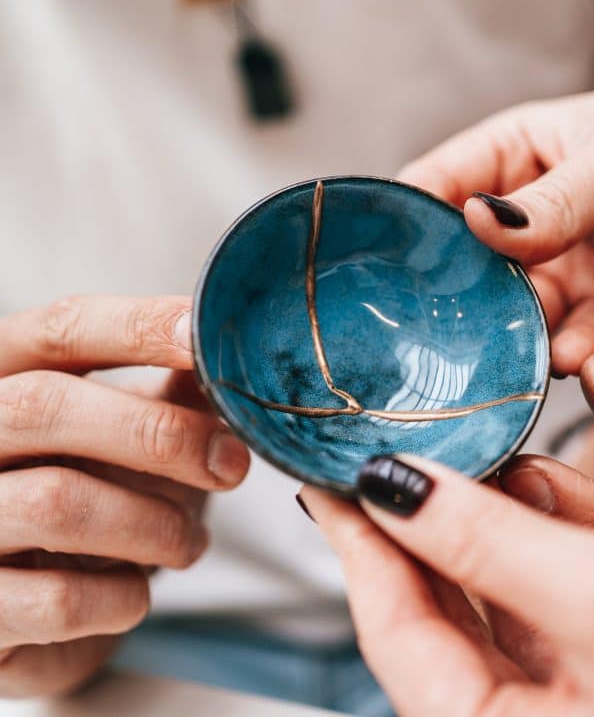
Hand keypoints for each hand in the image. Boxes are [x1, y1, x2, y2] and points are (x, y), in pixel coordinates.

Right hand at [0, 296, 249, 696]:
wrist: (30, 603)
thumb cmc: (87, 493)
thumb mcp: (124, 431)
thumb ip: (171, 394)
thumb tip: (235, 362)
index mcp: (7, 379)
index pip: (61, 329)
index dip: (138, 327)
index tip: (204, 343)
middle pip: (44, 405)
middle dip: (157, 433)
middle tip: (231, 465)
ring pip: (55, 503)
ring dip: (157, 527)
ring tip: (191, 543)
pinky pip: (57, 600)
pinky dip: (122, 597)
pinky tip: (136, 592)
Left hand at [303, 459, 593, 716]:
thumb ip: (484, 541)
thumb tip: (389, 487)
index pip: (396, 638)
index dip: (358, 548)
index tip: (328, 481)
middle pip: (432, 625)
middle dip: (402, 540)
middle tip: (368, 465)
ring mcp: (570, 707)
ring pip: (482, 613)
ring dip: (457, 537)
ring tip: (426, 470)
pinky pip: (534, 609)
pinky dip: (513, 550)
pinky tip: (501, 500)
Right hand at [400, 77, 593, 372]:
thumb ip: (558, 198)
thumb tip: (478, 225)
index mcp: (516, 160)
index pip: (434, 191)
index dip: (396, 229)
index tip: (362, 272)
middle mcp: (530, 224)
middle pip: (465, 272)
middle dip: (449, 304)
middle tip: (426, 338)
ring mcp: (568, 275)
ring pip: (516, 318)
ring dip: (511, 339)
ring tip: (508, 353)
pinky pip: (578, 346)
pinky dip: (571, 358)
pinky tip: (572, 359)